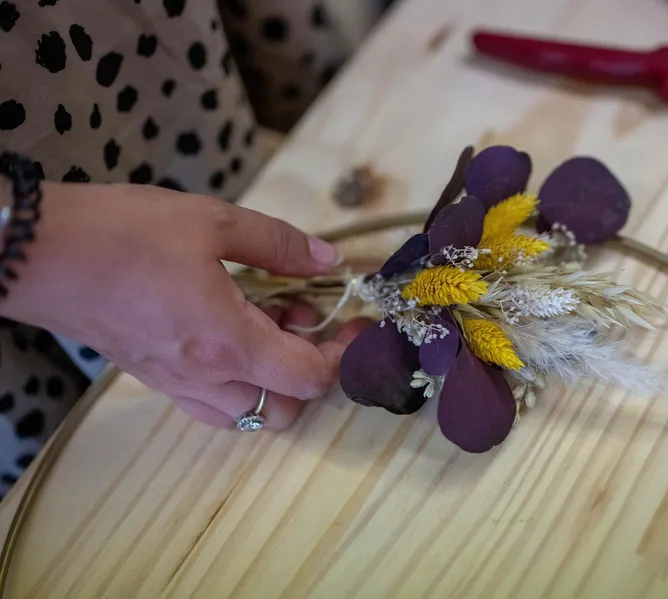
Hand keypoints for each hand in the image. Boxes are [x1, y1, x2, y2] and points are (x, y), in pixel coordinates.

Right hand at [1, 181, 370, 429]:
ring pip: (248, 413)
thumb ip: (278, 245)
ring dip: (273, 379)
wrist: (40, 254)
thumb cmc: (125, 234)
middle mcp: (206, 378)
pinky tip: (229, 331)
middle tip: (302, 315)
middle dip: (309, 370)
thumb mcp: (212, 222)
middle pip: (285, 408)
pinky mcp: (154, 379)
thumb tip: (328, 258)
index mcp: (227, 343)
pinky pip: (212, 405)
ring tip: (265, 322)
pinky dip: (237, 383)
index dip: (342, 355)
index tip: (353, 324)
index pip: (309, 378)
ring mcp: (177, 385)